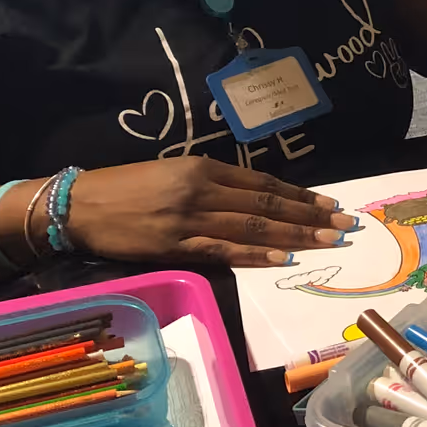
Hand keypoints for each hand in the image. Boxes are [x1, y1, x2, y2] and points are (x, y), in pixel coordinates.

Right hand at [63, 157, 357, 269]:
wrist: (80, 205)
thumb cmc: (125, 187)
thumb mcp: (173, 173)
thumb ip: (212, 185)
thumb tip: (254, 200)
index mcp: (204, 168)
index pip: (264, 184)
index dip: (301, 196)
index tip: (330, 204)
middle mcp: (202, 189)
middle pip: (267, 205)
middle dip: (311, 216)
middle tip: (345, 225)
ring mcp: (190, 218)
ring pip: (254, 227)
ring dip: (296, 235)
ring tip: (329, 242)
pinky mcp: (176, 245)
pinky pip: (224, 251)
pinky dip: (256, 254)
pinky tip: (283, 258)